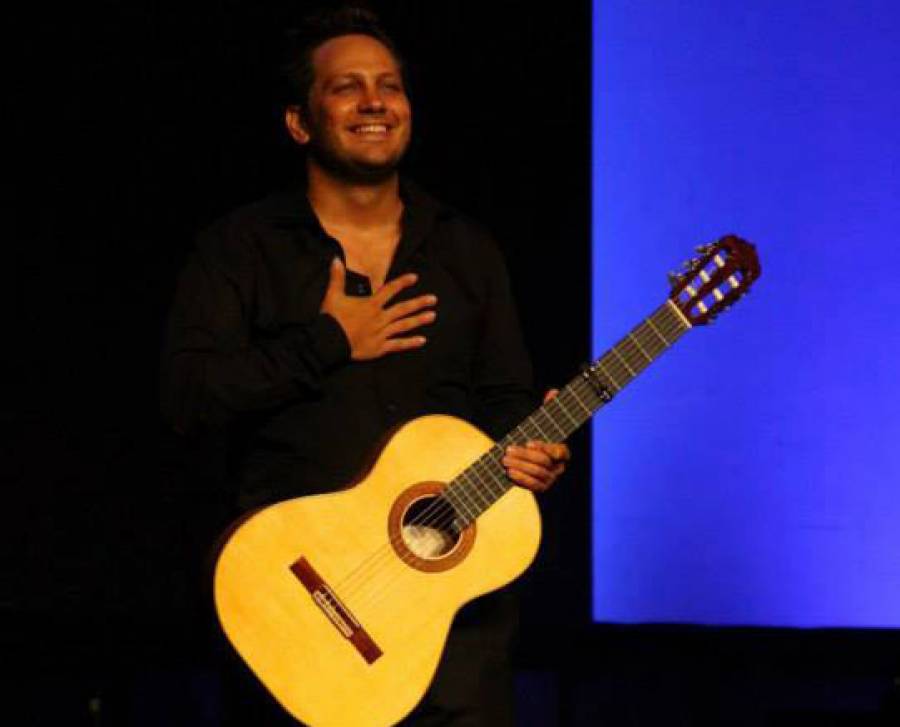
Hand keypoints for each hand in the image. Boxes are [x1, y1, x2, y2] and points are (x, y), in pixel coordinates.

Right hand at [320, 258, 436, 360]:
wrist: (328, 342)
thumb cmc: (331, 319)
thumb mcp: (333, 295)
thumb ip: (337, 277)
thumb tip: (336, 259)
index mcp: (371, 305)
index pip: (390, 290)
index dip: (403, 283)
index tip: (415, 277)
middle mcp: (380, 318)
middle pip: (403, 308)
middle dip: (419, 303)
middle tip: (434, 299)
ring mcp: (381, 333)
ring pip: (404, 325)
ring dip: (419, 320)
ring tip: (432, 316)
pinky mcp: (379, 348)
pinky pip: (398, 344)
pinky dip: (410, 343)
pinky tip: (422, 340)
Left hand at [502, 389, 570, 492]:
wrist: (526, 456)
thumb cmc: (535, 436)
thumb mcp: (541, 422)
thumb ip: (549, 407)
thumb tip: (553, 391)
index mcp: (562, 451)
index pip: (560, 452)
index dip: (545, 448)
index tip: (529, 442)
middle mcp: (559, 467)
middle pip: (544, 463)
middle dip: (524, 456)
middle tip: (508, 450)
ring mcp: (550, 479)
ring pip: (538, 474)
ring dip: (520, 467)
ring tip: (505, 461)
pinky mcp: (540, 487)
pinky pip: (533, 486)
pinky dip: (522, 480)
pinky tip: (510, 473)